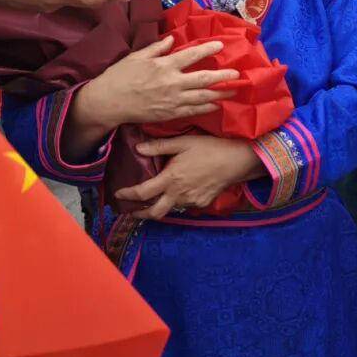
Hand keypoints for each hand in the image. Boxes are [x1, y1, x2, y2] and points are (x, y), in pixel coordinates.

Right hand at [76, 36, 237, 130]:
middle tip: (237, 74)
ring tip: (234, 91)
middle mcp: (172, 83)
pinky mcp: (170, 114)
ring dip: (220, 94)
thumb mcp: (137, 57)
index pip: (191, 55)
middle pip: (204, 79)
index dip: (208, 49)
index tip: (221, 45)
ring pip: (202, 97)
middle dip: (223, 76)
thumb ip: (156, 48)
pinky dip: (206, 108)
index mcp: (164, 66)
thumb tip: (171, 40)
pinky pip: (193, 111)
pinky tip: (216, 106)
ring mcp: (172, 100)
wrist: (108, 102)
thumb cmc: (120, 76)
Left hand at [118, 135, 263, 219]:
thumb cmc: (211, 148)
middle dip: (139, 214)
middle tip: (131, 211)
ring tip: (155, 200)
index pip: (142, 193)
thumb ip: (160, 146)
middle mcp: (178, 194)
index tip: (118, 194)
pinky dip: (178, 201)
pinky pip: (185, 205)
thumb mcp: (185, 142)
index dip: (127, 195)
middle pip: (154, 213)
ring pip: (170, 209)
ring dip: (160, 206)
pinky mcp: (203, 202)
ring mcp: (191, 201)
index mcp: (171, 178)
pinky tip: (179, 192)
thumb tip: (138, 148)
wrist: (238, 160)